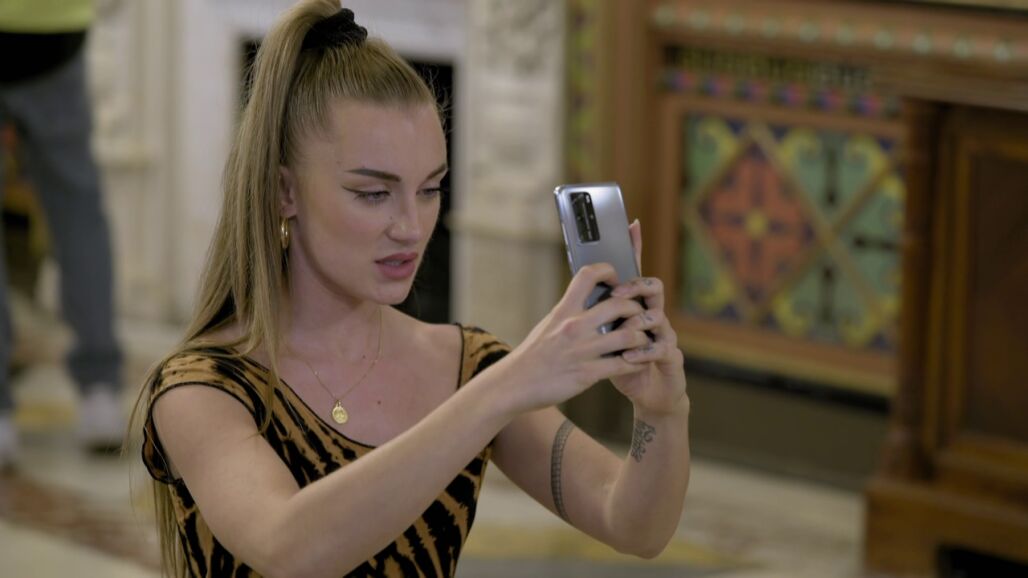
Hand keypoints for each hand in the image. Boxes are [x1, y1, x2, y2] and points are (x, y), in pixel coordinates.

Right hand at [498, 262, 652, 412]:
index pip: (588, 275)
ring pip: (629, 336)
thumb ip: (569, 313)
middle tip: (640, 315)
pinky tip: (639, 362)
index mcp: (564, 310)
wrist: (514, 384)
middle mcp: (574, 326)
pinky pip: (624, 365)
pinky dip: (638, 362)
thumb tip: (587, 301)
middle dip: (636, 309)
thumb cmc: (532, 355)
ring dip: (642, 337)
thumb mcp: (548, 325)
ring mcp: (582, 350)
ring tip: (643, 340)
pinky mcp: (588, 374)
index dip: (608, 271)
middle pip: (620, 305)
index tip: (616, 280)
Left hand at [609, 220, 687, 415]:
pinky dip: (643, 352)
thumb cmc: (623, 365)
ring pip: (658, 316)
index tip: (630, 225)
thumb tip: (575, 292)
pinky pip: (661, 349)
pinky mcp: (671, 358)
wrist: (649, 396)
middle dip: (636, 287)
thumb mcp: (604, 340)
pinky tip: (629, 357)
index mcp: (635, 308)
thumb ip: (595, 317)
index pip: (635, 273)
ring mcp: (665, 335)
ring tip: (625, 329)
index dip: (635, 249)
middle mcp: (653, 316)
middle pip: (652, 288)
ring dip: (639, 321)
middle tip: (618, 294)